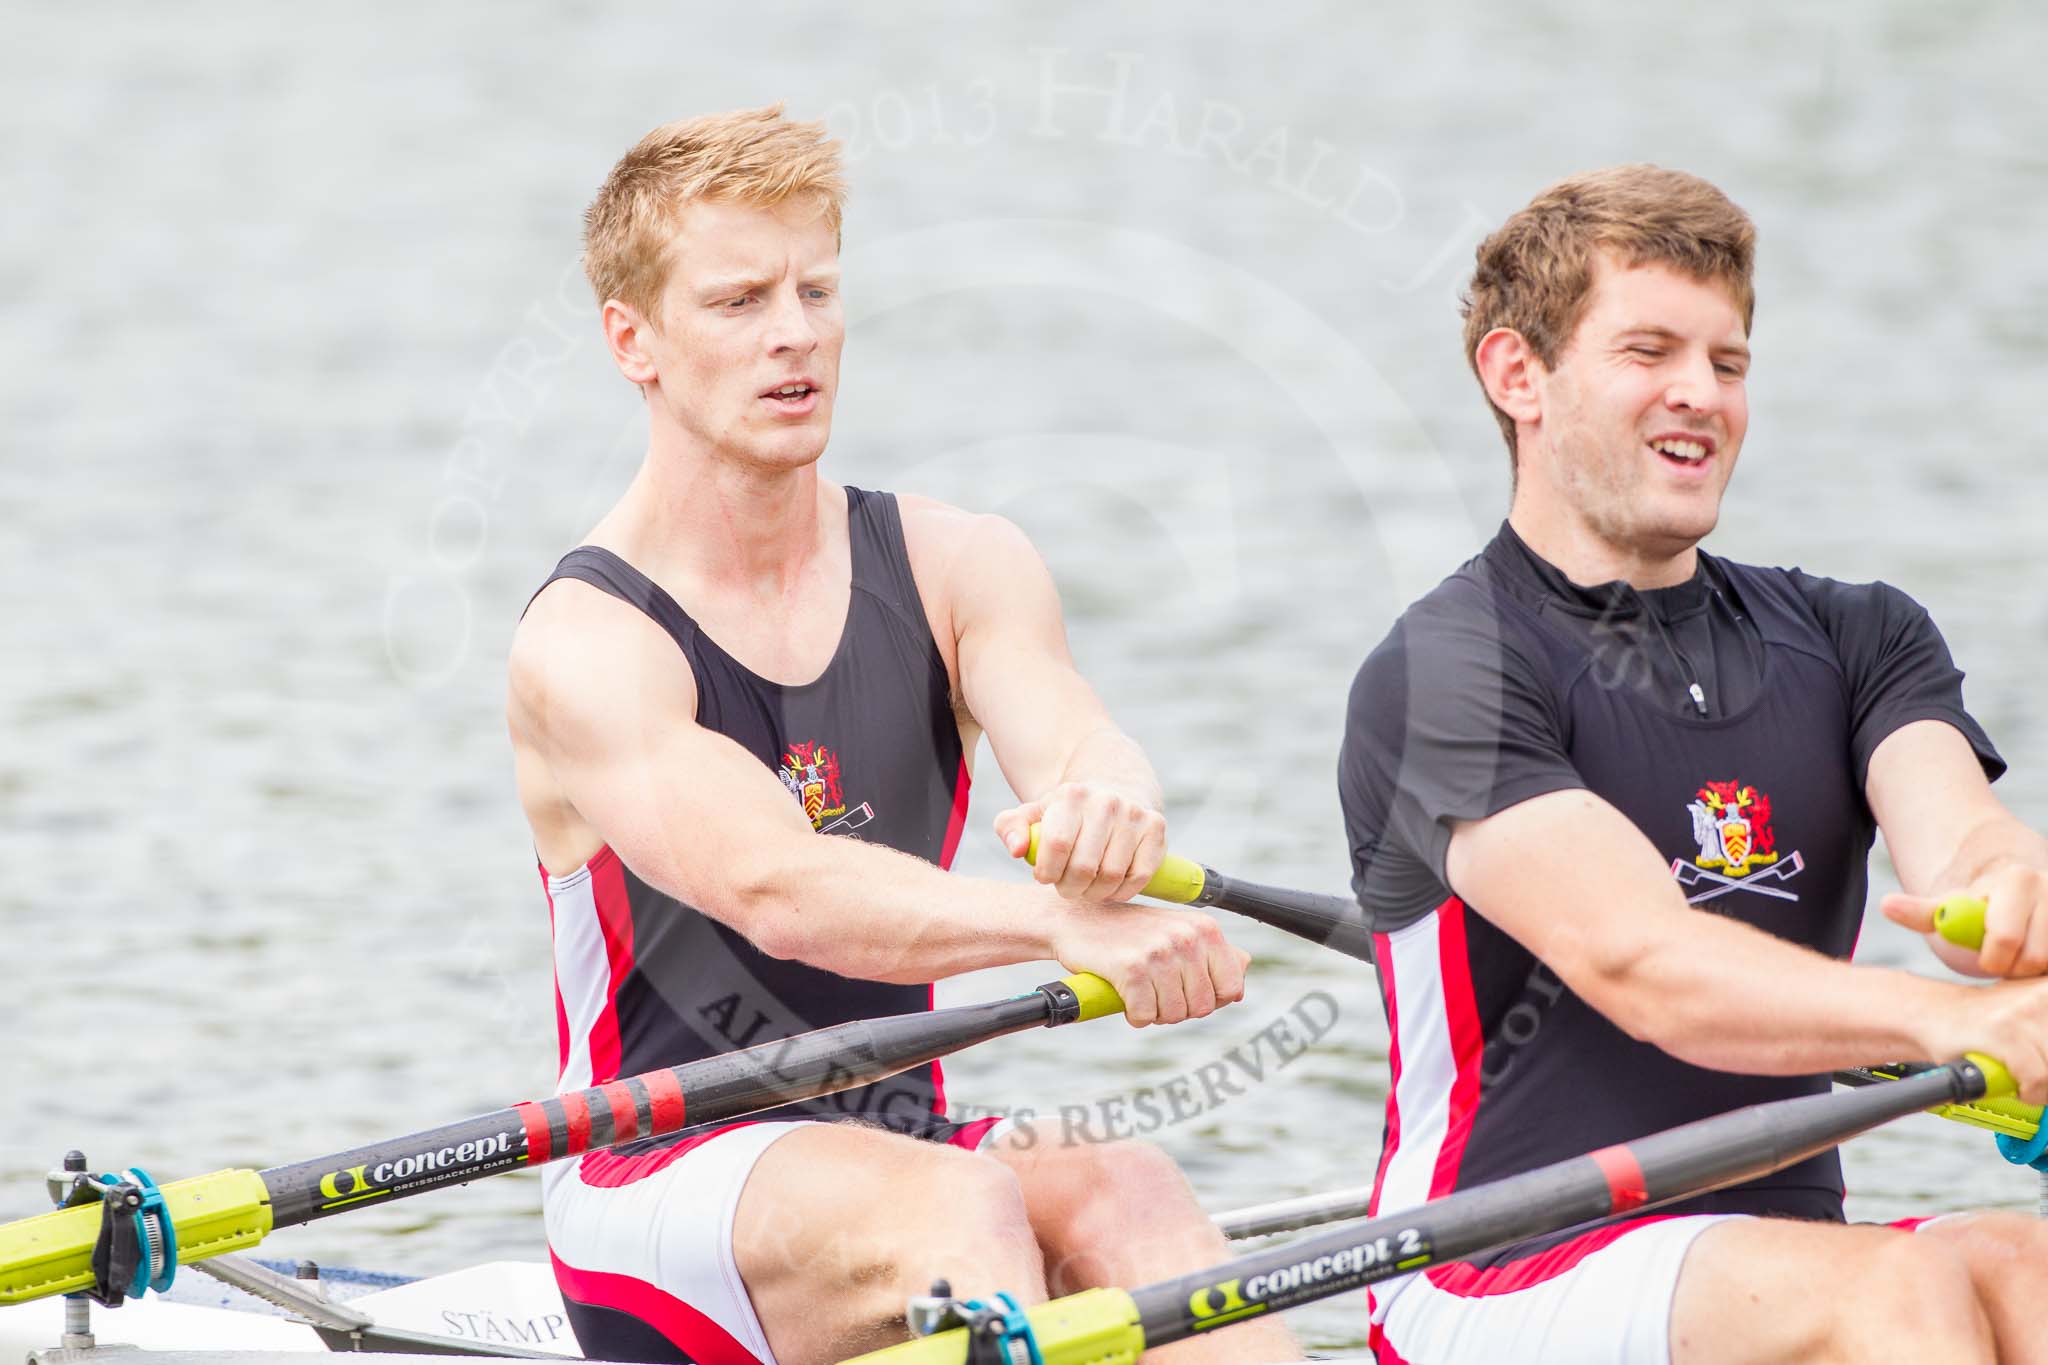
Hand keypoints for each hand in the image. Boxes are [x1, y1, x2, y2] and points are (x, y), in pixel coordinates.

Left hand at [995, 783, 1165, 900]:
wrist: (1114, 787)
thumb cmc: (1068, 812)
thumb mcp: (1034, 813)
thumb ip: (1011, 827)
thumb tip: (1018, 850)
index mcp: (1072, 795)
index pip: (1057, 844)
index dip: (1048, 872)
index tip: (1045, 878)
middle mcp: (1107, 801)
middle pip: (1084, 866)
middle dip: (1070, 888)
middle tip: (1066, 888)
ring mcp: (1135, 814)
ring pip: (1112, 875)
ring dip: (1095, 893)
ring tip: (1086, 889)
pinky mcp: (1157, 827)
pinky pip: (1139, 876)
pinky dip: (1122, 892)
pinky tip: (1110, 888)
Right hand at [1048, 896, 1247, 1027]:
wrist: (1078, 919)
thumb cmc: (1131, 930)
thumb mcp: (1178, 929)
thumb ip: (1215, 949)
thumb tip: (1244, 966)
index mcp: (1205, 928)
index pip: (1232, 988)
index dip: (1209, 999)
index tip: (1185, 990)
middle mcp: (1186, 937)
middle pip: (1201, 1007)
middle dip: (1178, 1009)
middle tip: (1156, 992)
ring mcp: (1159, 952)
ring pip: (1173, 1015)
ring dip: (1154, 1013)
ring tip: (1141, 992)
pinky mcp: (1132, 968)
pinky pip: (1144, 1016)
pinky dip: (1134, 1015)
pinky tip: (1125, 997)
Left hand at [1884, 863, 2047, 976]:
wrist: (2015, 889)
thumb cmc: (1978, 906)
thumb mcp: (1947, 908)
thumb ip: (1922, 912)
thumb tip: (1887, 905)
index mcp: (2018, 879)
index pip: (2006, 938)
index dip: (1992, 957)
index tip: (1985, 957)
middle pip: (2037, 957)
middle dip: (2015, 967)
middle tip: (2003, 961)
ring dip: (2036, 971)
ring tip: (2020, 957)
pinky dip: (2047, 971)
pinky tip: (2037, 960)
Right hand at [1915, 977, 2047, 1104]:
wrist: (1933, 1015)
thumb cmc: (1989, 1023)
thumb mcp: (2037, 1015)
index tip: (2045, 1056)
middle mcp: (2044, 994)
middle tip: (2039, 1074)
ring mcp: (2025, 1012)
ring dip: (2044, 1087)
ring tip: (2026, 1077)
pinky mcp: (2005, 1034)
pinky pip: (2037, 1079)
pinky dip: (2029, 1092)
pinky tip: (2014, 1082)